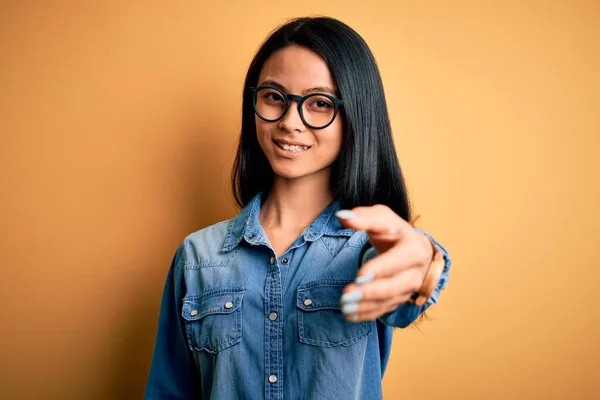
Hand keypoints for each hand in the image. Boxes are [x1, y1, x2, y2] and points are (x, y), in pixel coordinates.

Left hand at [336, 205, 433, 321]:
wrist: (416, 249)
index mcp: (413, 249)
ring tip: (344, 307)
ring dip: (365, 306)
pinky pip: (384, 310)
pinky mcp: (400, 300)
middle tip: (346, 296)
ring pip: (388, 301)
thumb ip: (363, 217)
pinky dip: (367, 314)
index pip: (397, 261)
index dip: (379, 269)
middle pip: (393, 286)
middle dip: (369, 292)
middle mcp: (415, 272)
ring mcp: (409, 289)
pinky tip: (349, 315)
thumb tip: (341, 217)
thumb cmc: (395, 231)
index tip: (359, 275)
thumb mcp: (382, 217)